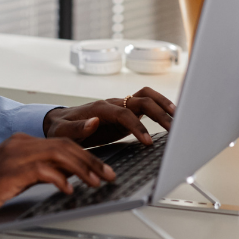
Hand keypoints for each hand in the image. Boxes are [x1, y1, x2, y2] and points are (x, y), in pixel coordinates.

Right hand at [0, 133, 115, 223]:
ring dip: (83, 169)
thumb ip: (36, 172)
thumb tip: (64, 178)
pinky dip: (60, 179)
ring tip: (97, 182)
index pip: (62, 143)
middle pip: (65, 146)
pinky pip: (43, 170)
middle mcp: (20, 144)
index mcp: (21, 143)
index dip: (86, 155)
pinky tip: (69, 190)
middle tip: (109, 175)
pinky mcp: (10, 171)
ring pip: (59, 154)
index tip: (102, 169)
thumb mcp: (12, 176)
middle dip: (92, 161)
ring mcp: (15, 156)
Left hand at [42, 87, 175, 146]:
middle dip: (158, 114)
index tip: (147, 141)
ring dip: (163, 104)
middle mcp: (113, 103)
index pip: (124, 113)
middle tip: (173, 130)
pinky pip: (146, 105)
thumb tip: (94, 121)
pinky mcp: (126, 113)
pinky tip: (170, 118)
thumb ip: (77, 128)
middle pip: (141, 100)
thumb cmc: (61, 128)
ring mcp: (121, 106)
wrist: (60, 123)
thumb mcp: (62, 132)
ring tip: (178, 117)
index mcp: (100, 108)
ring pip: (146, 97)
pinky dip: (159, 108)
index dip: (138, 126)